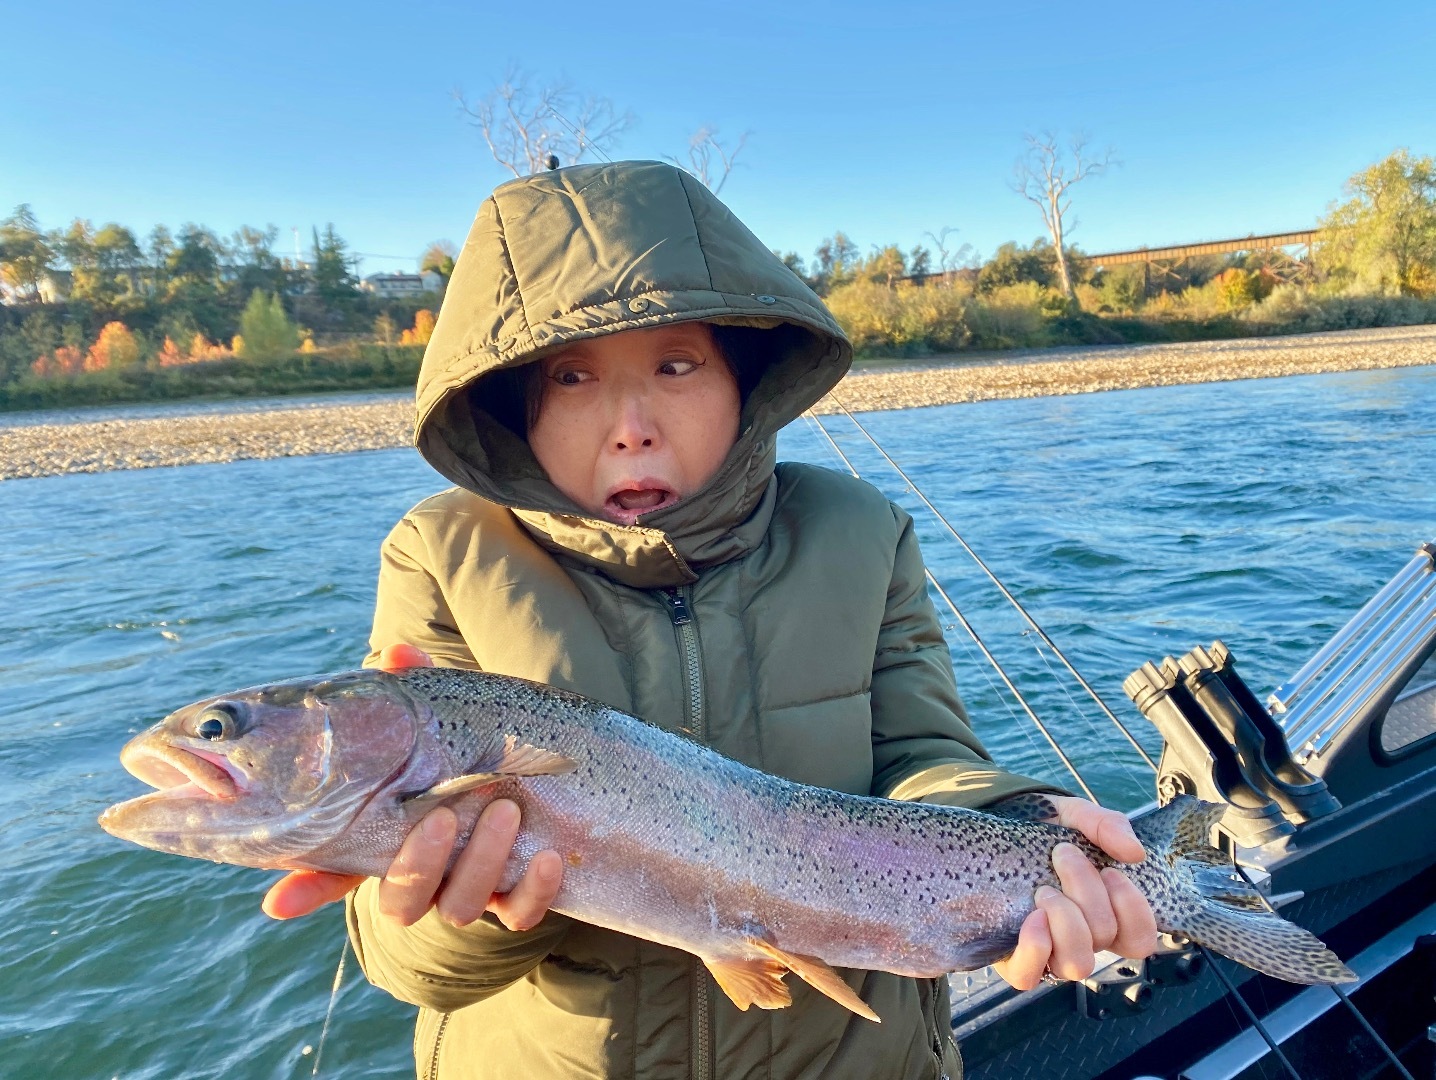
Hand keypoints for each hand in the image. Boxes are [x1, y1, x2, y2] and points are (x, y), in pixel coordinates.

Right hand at [262, 644, 565, 929]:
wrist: (539, 774)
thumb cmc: (466, 747)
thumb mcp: (438, 720)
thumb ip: (412, 692)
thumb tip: (398, 653)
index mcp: (386, 838)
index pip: (334, 871)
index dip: (307, 888)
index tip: (279, 901)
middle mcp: (422, 876)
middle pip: (402, 902)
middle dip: (419, 863)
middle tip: (442, 813)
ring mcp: (468, 890)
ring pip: (460, 907)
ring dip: (481, 862)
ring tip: (505, 810)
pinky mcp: (516, 897)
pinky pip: (520, 913)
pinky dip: (533, 891)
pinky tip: (547, 857)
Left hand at [993, 796, 1158, 990]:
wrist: (995, 825)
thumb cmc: (1043, 829)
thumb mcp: (1076, 816)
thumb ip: (1107, 826)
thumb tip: (1135, 852)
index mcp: (1105, 913)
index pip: (1139, 941)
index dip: (1133, 910)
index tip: (1110, 871)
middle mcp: (1081, 939)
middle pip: (1104, 939)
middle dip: (1087, 892)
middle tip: (1063, 855)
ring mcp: (1048, 951)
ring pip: (1076, 964)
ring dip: (1066, 920)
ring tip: (1044, 889)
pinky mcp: (1012, 958)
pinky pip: (1029, 977)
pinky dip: (1037, 949)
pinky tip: (1033, 917)